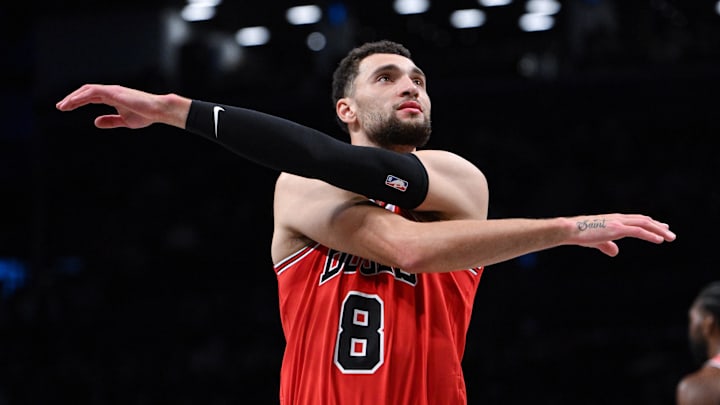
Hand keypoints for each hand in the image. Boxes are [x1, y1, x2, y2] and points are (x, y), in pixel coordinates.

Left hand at [56, 84, 190, 128]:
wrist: (158, 110)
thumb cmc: (145, 115)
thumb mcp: (124, 121)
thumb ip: (110, 121)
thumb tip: (95, 122)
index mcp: (112, 97)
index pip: (90, 97)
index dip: (77, 101)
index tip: (66, 108)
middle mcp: (110, 91)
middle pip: (85, 92)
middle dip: (71, 99)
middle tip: (60, 107)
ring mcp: (111, 90)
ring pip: (86, 90)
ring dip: (73, 97)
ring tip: (63, 106)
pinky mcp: (113, 92)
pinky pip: (92, 92)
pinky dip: (81, 96)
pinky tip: (73, 103)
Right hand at [567, 213, 675, 255]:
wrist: (570, 230)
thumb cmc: (580, 235)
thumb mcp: (596, 241)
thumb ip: (607, 245)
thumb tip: (615, 252)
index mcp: (614, 220)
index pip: (636, 220)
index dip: (649, 224)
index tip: (660, 227)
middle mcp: (618, 219)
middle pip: (643, 220)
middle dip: (658, 226)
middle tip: (670, 233)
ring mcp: (618, 222)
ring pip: (644, 224)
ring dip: (659, 230)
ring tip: (670, 237)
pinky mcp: (617, 229)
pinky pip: (638, 231)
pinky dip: (650, 235)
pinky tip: (659, 240)